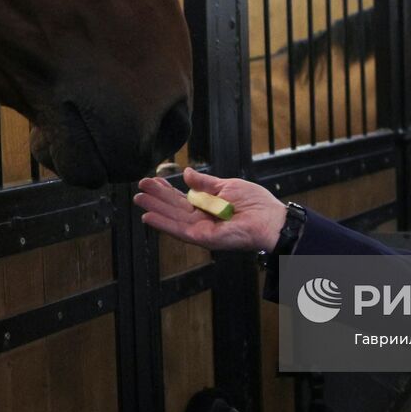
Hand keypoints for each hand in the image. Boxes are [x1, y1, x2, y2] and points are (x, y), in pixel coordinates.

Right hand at [134, 167, 286, 252]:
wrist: (271, 218)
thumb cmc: (255, 203)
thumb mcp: (226, 186)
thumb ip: (204, 182)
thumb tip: (185, 173)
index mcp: (207, 206)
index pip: (181, 198)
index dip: (166, 189)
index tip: (152, 179)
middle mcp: (201, 219)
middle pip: (173, 208)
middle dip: (156, 197)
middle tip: (139, 186)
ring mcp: (201, 229)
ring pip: (172, 218)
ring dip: (154, 208)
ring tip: (138, 197)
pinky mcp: (203, 238)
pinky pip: (179, 230)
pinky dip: (163, 224)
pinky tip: (148, 216)